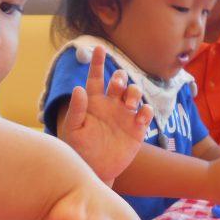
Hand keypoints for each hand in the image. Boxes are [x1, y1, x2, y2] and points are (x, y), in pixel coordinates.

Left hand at [61, 46, 153, 184]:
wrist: (95, 170)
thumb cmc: (80, 150)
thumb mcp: (73, 130)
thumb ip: (76, 110)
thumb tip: (78, 88)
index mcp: (93, 102)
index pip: (95, 77)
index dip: (97, 63)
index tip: (99, 48)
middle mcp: (110, 105)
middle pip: (119, 82)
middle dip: (120, 78)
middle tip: (116, 86)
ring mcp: (125, 116)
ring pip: (134, 93)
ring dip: (133, 93)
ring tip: (128, 104)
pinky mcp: (137, 129)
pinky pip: (146, 113)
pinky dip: (146, 111)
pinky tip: (140, 115)